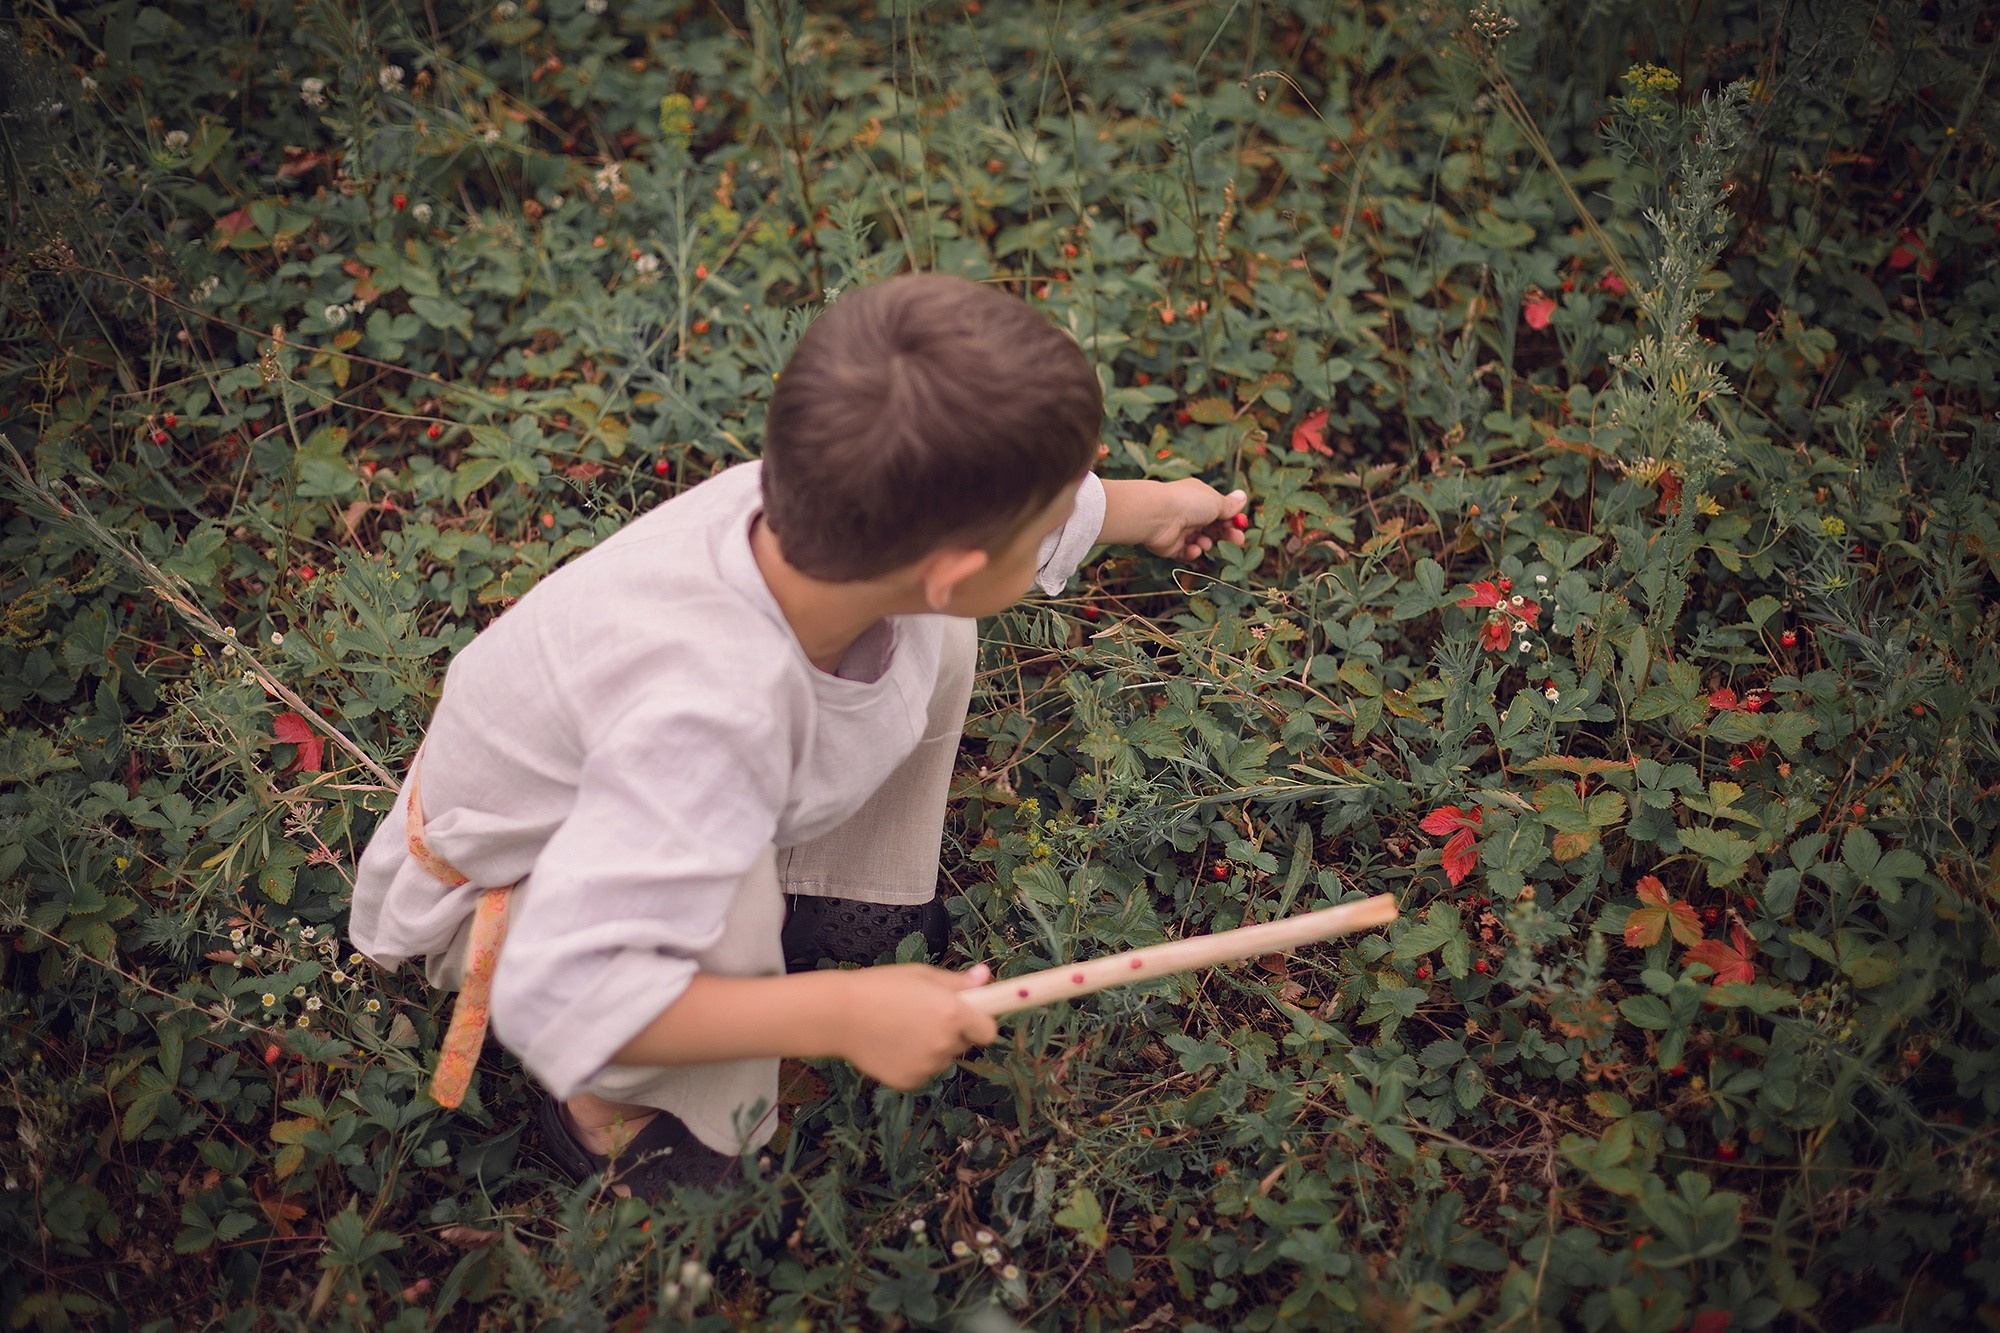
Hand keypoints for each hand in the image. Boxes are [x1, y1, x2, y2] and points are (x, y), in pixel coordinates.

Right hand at [831, 963, 998, 1089]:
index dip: (979, 1023)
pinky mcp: (910, 1081)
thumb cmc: (880, 987)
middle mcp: (945, 1043)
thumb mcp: (921, 975)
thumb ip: (958, 982)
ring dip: (931, 1047)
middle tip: (922, 1015)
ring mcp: (928, 1066)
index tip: (968, 1017)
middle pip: (963, 1043)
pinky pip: (922, 1071)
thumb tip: (986, 976)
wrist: (839, 1015)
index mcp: (953, 1013)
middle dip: (952, 1032)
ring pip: (942, 1058)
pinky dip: (912, 1062)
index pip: (988, 1031)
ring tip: (900, 1028)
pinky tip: (891, 1045)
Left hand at [1139, 478, 1248, 559]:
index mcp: (1199, 498)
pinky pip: (1186, 553)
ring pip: (1200, 540)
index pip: (1218, 510)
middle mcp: (1189, 513)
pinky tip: (1192, 548)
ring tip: (1204, 541)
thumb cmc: (1189, 503)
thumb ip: (1229, 505)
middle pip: (1212, 527)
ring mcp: (1180, 530)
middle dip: (1225, 535)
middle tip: (1237, 541)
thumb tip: (1243, 496)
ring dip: (1206, 543)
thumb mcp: (1216, 502)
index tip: (1241, 527)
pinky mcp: (1171, 546)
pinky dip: (1192, 552)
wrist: (1159, 515)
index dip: (1231, 519)